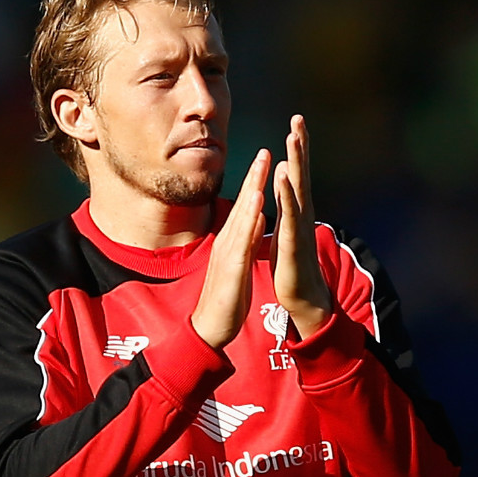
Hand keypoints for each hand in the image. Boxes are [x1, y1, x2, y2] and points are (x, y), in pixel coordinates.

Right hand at [191, 149, 270, 349]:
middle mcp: (228, 241)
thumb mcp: (241, 262)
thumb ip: (248, 239)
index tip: (266, 159)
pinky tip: (258, 204)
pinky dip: (250, 220)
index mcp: (233, 241)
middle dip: (254, 176)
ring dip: (252, 189)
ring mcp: (228, 252)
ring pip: (243, 216)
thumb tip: (258, 218)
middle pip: (244, 204)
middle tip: (265, 149)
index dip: (256, 182)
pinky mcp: (232, 267)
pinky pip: (242, 240)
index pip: (247, 207)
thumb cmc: (227, 297)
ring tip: (262, 166)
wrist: (211, 326)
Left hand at [272, 115, 332, 337]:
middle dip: (300, 145)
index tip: (296, 121)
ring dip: (297, 162)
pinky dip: (286, 194)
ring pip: (298, 189)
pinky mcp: (293, 242)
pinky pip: (289, 214)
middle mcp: (302, 213)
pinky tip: (282, 176)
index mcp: (297, 208)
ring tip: (293, 138)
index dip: (298, 147)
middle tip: (299, 118)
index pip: (298, 172)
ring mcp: (299, 226)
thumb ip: (287, 199)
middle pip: (301, 173)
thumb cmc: (294, 262)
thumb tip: (286, 172)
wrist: (304, 296)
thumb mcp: (288, 224)